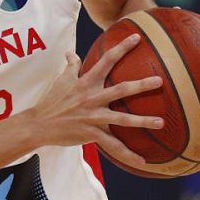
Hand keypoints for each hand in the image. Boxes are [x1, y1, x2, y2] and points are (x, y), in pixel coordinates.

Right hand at [27, 35, 164, 168]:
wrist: (39, 125)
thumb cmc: (51, 101)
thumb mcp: (61, 80)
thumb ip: (70, 66)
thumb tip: (70, 52)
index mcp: (86, 82)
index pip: (106, 61)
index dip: (122, 48)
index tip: (137, 38)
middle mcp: (91, 97)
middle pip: (120, 89)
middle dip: (140, 85)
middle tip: (159, 81)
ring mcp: (92, 116)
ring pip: (121, 119)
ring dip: (142, 121)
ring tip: (161, 122)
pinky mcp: (91, 133)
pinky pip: (112, 145)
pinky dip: (127, 154)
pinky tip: (143, 161)